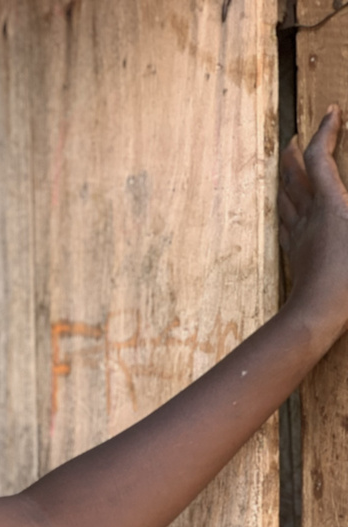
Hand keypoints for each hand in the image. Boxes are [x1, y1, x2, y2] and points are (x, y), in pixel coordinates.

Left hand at [279, 105, 347, 338]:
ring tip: (288, 167)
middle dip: (295, 151)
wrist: (317, 313)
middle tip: (295, 137)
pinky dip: (287, 206)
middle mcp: (309, 215)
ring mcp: (299, 235)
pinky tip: (287, 211)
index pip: (320, 157)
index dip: (325, 131)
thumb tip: (347, 200)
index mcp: (331, 204)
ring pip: (285, 197)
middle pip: (294, 174)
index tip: (331, 112)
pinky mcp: (296, 254)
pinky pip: (286, 222)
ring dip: (287, 176)